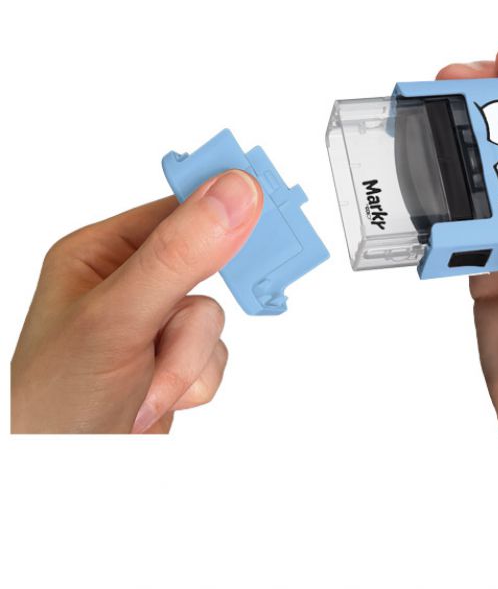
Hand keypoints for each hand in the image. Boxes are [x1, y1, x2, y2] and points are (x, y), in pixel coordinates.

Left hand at [11, 170, 261, 433]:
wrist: (62, 479)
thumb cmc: (56, 404)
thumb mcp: (117, 317)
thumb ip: (177, 256)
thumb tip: (235, 195)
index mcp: (102, 253)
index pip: (175, 208)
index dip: (220, 204)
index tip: (264, 199)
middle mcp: (130, 283)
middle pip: (205, 264)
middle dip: (196, 307)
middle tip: (201, 314)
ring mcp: (155, 323)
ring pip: (212, 315)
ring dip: (188, 357)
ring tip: (147, 386)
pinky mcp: (175, 358)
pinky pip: (215, 351)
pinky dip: (195, 378)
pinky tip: (158, 397)